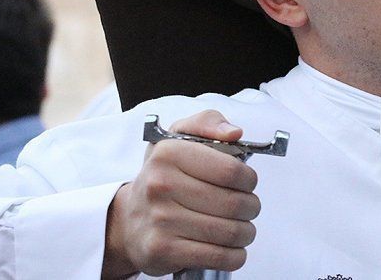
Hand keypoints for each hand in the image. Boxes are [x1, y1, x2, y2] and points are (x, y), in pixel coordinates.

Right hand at [103, 110, 259, 277]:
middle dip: (251, 207)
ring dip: (246, 233)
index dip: (248, 179)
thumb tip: (234, 132)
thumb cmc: (163, 178)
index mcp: (168, 153)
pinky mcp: (163, 251)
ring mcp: (161, 220)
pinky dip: (235, 256)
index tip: (246, 183)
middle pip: (234, 203)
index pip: (231, 170)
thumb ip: (209, 123)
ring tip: (241, 228)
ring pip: (231, 232)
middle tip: (247, 207)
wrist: (129, 222)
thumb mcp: (179, 138)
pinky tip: (231, 248)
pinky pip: (219, 257)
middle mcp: (160, 185)